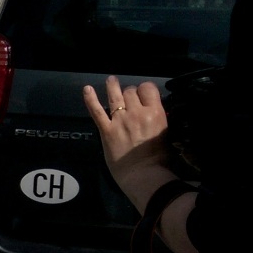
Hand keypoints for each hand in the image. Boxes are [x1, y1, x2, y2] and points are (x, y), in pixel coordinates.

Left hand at [83, 76, 172, 204]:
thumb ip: (158, 118)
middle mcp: (136, 112)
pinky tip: (86, 89)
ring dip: (112, 86)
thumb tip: (155, 112)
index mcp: (155, 112)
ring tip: (110, 79)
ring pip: (115, 96)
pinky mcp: (106, 130)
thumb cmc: (159, 157)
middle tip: (129, 97)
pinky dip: (90, 99)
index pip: (148, 89)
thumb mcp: (165, 132)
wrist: (143, 173)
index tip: (143, 94)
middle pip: (130, 92)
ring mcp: (119, 120)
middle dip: (130, 92)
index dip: (144, 89)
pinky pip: (96, 111)